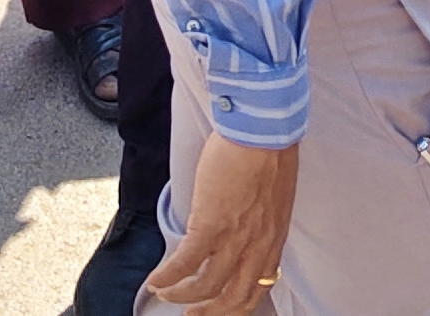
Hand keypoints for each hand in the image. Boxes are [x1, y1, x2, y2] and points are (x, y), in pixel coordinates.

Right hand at [144, 131, 302, 313]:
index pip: (260, 287)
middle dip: (210, 312)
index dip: (238, 305)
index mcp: (274, 241)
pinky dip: (168, 276)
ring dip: (183, 297)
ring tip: (167, 295)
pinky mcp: (211, 224)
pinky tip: (155, 279)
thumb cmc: (270, 153)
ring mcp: (235, 238)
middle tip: (192, 314)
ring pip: (206, 287)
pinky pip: (185, 263)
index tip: (221, 307)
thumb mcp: (274, 199)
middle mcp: (258, 247)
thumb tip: (244, 227)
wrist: (262, 132)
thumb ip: (261, 221)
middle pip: (234, 298)